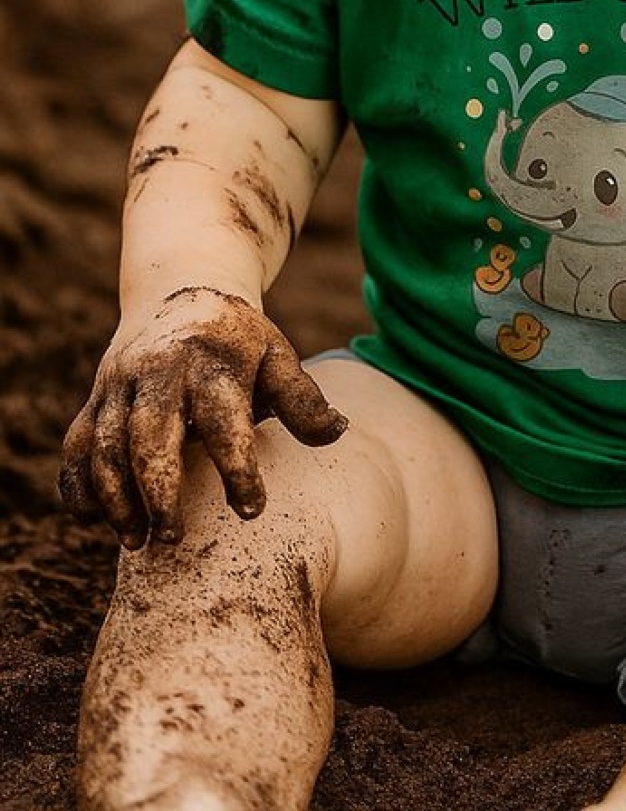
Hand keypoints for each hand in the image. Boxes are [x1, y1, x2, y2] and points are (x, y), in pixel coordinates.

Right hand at [58, 287, 346, 548]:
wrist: (179, 292)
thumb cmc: (238, 341)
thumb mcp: (276, 356)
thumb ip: (303, 398)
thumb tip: (340, 431)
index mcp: (212, 360)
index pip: (224, 417)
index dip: (237, 464)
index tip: (252, 508)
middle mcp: (159, 370)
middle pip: (149, 433)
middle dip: (158, 488)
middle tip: (174, 537)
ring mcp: (119, 384)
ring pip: (104, 444)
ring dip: (116, 496)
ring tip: (137, 542)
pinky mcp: (94, 399)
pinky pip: (75, 445)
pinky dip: (78, 483)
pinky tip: (92, 519)